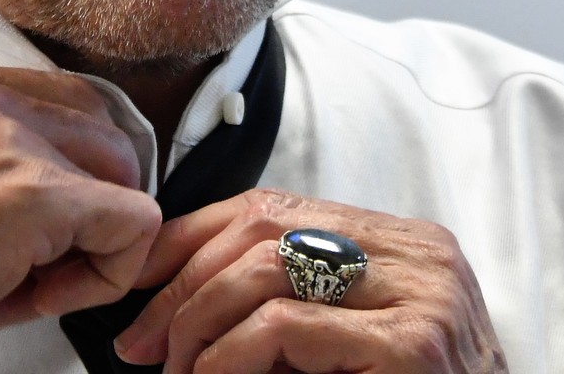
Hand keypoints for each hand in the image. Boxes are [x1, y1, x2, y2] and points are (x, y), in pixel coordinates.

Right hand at [0, 59, 161, 373]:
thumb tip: (14, 220)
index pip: (58, 110)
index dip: (58, 182)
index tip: (12, 242)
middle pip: (102, 138)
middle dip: (82, 215)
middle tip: (21, 279)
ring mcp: (9, 138)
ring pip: (123, 179)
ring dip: (89, 248)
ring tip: (14, 296)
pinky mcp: (33, 194)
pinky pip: (132, 225)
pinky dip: (104, 276)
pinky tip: (28, 305)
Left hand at [113, 188, 505, 373]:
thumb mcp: (351, 340)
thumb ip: (301, 302)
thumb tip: (183, 299)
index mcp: (404, 242)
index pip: (272, 206)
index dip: (191, 239)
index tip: (139, 283)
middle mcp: (420, 253)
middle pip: (262, 229)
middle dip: (182, 284)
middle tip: (140, 343)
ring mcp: (424, 293)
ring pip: (266, 269)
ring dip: (197, 324)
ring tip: (176, 371)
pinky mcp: (414, 344)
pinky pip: (285, 327)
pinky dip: (229, 357)